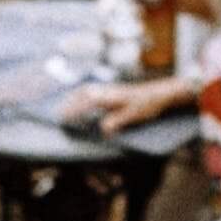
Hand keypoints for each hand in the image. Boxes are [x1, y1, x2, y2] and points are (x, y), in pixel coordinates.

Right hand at [59, 76, 188, 133]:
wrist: (162, 94)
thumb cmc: (148, 105)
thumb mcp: (134, 116)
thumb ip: (117, 122)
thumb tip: (103, 130)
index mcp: (110, 96)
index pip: (85, 102)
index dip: (73, 111)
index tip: (62, 118)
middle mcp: (108, 91)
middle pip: (82, 93)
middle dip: (69, 103)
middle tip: (58, 113)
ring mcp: (111, 90)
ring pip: (88, 91)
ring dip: (76, 98)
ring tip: (66, 108)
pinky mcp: (114, 92)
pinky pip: (94, 92)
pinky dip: (84, 97)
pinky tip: (84, 104)